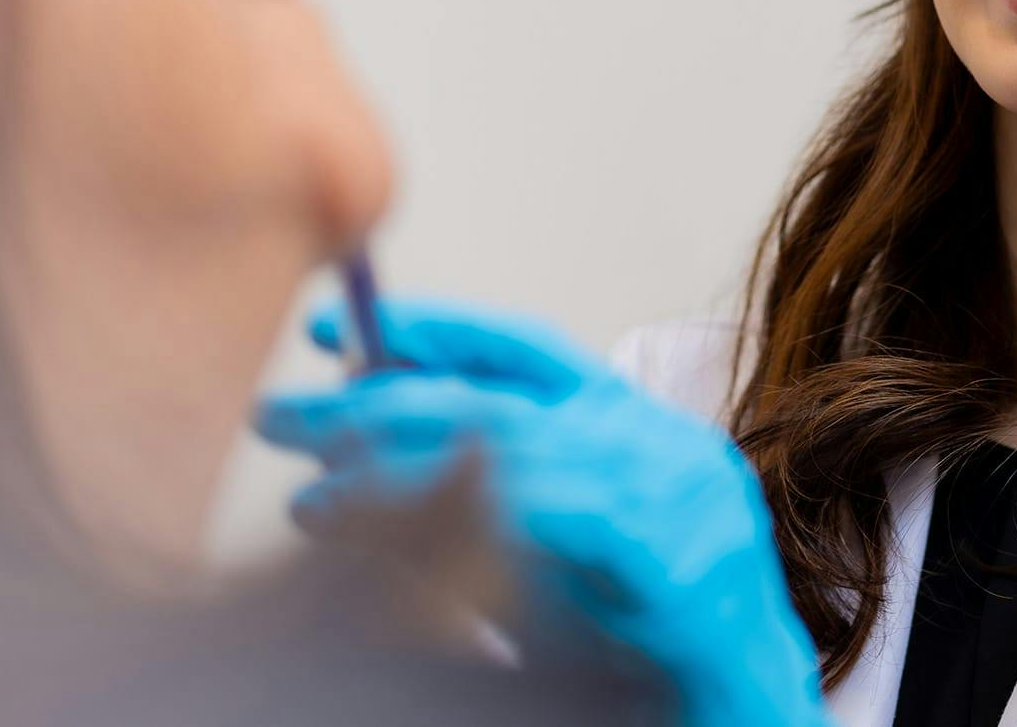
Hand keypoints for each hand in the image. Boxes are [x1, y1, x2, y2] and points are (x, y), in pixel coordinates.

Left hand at [257, 300, 827, 726]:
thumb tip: (337, 472)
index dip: (421, 329)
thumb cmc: (630, 633)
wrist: (739, 702)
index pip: (514, 348)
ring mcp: (668, 491)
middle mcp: (647, 437)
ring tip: (310, 500)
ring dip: (395, 473)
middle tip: (277, 418)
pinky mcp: (673, 558)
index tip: (327, 326)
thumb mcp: (530, 555)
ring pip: (509, 451)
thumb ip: (459, 502)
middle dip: (373, 402)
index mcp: (623, 419)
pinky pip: (556, 521)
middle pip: (492, 398)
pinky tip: (408, 533)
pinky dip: (474, 519)